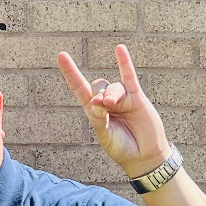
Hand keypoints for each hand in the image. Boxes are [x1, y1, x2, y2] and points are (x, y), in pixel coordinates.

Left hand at [57, 45, 169, 177]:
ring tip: (114, 104)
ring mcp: (122, 99)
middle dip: (99, 94)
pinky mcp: (136, 98)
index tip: (62, 55)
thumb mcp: (105, 135)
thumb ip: (99, 119)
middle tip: (104, 106)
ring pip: (113, 86)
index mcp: (94, 112)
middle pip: (97, 86)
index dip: (70, 72)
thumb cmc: (122, 148)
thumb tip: (98, 100)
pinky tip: (119, 49)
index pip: (79, 87)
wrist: (144, 156)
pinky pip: (129, 76)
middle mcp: (107, 102)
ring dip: (112, 93)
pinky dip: (124, 62)